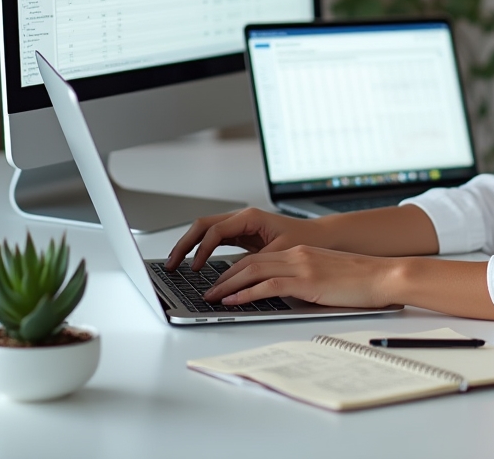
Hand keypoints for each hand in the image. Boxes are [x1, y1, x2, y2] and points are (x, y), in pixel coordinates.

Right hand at [166, 208, 318, 270]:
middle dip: (185, 244)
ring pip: (207, 231)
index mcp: (250, 217)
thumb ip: (256, 264)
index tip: (195, 269)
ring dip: (190, 246)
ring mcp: (242, 226)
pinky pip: (216, 239)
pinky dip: (202, 249)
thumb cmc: (306, 240)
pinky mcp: (243, 236)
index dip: (201, 250)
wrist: (322, 238)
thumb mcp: (280, 253)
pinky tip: (195, 264)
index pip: (216, 229)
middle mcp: (243, 218)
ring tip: (175, 264)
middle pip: (204, 225)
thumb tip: (235, 277)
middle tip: (171, 264)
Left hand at [203, 244, 396, 308]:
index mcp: (301, 253)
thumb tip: (283, 296)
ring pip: (252, 271)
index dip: (235, 270)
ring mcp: (300, 266)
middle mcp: (297, 255)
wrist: (381, 276)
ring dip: (228, 285)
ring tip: (211, 297)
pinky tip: (232, 301)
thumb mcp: (325, 277)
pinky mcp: (306, 280)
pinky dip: (245, 293)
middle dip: (224, 277)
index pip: (259, 258)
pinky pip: (268, 285)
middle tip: (207, 290)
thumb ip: (303, 281)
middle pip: (249, 262)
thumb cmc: (359, 281)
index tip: (220, 281)